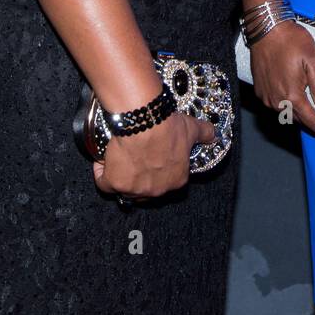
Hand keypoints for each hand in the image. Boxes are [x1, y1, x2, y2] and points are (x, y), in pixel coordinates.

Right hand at [92, 110, 214, 199]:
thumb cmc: (168, 126)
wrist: (147, 124)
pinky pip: (104, 183)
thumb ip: (204, 134)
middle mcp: (157, 190)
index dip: (155, 169)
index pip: (164, 180)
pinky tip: (102, 161)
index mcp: (177, 180)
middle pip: (143, 188)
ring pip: (124, 187)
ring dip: (119, 175)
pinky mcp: (117, 184)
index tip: (149, 157)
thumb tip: (213, 134)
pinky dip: (101, 173)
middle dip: (137, 175)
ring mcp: (136, 189)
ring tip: (116, 156)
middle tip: (132, 156)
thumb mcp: (192, 128)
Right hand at [249, 20, 314, 133]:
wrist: (266, 29)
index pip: (312, 122)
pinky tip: (290, 88)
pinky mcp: (260, 92)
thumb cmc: (291, 41)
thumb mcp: (312, 61)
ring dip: (298, 109)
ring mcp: (266, 97)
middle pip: (299, 121)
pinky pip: (275, 105)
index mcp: (292, 96)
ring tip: (305, 92)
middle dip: (312, 115)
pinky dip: (285, 102)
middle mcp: (277, 102)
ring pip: (286, 114)